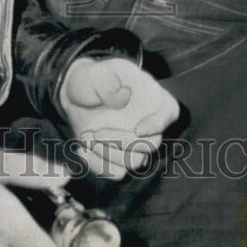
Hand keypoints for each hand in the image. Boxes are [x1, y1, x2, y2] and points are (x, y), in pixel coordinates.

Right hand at [0, 146, 69, 246]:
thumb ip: (31, 170)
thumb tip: (65, 177)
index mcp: (10, 224)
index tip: (74, 221)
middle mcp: (3, 243)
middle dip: (54, 230)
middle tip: (55, 198)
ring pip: (26, 246)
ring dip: (35, 226)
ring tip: (33, 194)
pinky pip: (10, 241)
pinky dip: (17, 226)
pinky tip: (9, 200)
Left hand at [59, 57, 179, 179]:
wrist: (76, 97)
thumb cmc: (93, 80)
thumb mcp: (97, 72)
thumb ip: (108, 79)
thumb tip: (121, 96)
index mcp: (151, 96)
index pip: (169, 111)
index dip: (158, 123)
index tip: (138, 129)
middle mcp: (147, 122)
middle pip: (152, 143)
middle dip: (122, 141)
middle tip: (95, 132)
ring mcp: (134, 143)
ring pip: (135, 161)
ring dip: (108, 153)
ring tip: (85, 136)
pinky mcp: (119, 157)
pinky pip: (117, 173)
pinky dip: (98, 165)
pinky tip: (82, 150)